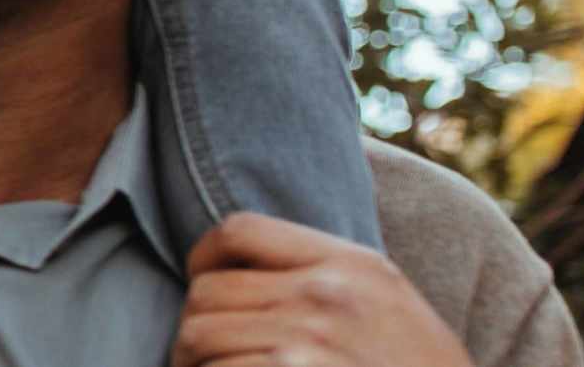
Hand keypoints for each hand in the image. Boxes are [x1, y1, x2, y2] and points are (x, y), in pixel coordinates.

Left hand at [169, 213, 471, 366]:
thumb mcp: (388, 304)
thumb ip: (326, 278)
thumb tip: (238, 270)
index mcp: (352, 265)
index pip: (238, 230)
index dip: (204, 258)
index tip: (203, 285)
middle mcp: (327, 295)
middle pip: (207, 291)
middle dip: (197, 328)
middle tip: (205, 357)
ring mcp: (306, 341)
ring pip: (197, 336)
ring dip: (195, 364)